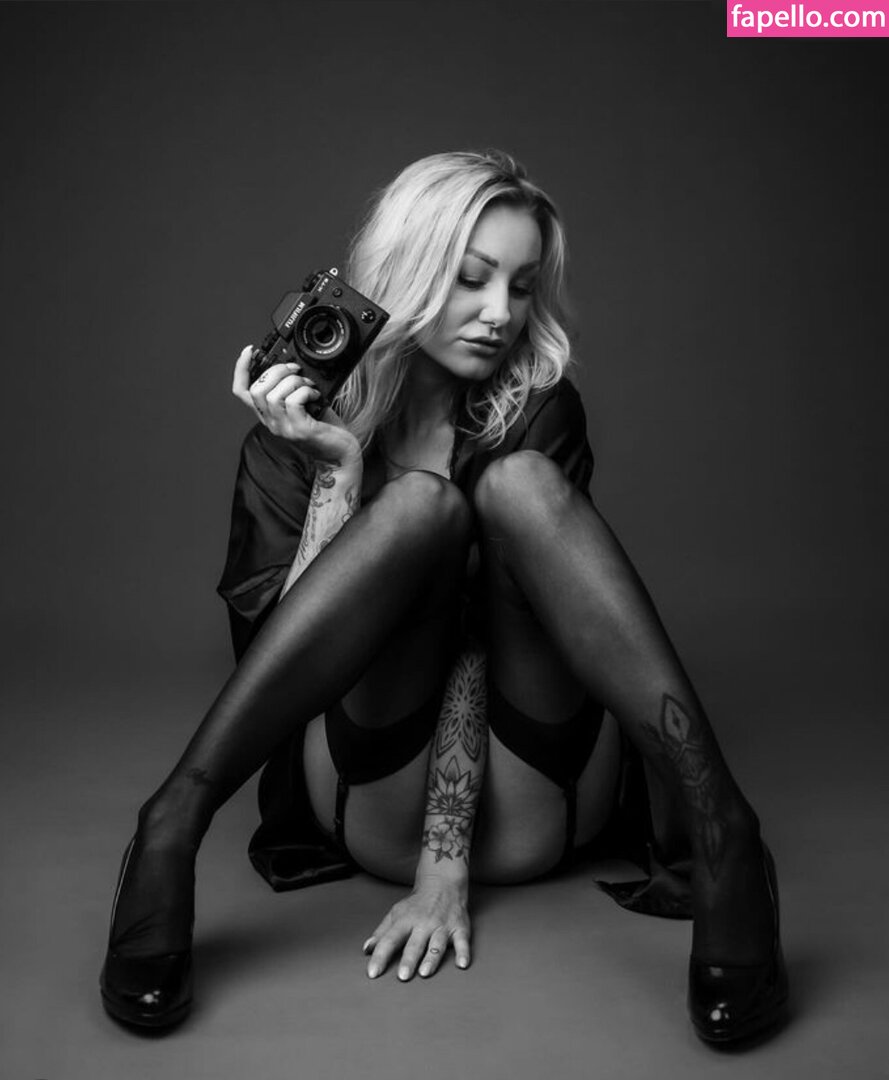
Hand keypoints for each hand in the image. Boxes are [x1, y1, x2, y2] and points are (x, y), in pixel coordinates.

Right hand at [232, 346, 361, 468]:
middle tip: (295, 370)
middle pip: (256, 391)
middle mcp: (272, 423)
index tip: (249, 350)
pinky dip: (306, 392)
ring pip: (273, 395)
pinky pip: (293, 402)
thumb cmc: (324, 427)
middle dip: (275, 372)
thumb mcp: (303, 404)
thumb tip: (293, 365)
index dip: (241, 369)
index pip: (242, 392)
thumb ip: (292, 388)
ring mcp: (284, 428)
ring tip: (309, 385)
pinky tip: (316, 396)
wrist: (340, 453)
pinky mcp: (299, 430)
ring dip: (294, 382)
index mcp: (269, 414)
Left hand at [363, 877, 470, 981]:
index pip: (390, 939)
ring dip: (431, 958)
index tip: (373, 973)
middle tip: (402, 976)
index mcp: (405, 921)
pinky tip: (462, 964)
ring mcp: (442, 926)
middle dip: (408, 960)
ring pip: (436, 943)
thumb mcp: (396, 913)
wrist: (442, 882)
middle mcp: (424, 923)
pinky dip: (464, 952)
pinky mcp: (459, 928)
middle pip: (414, 943)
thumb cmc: (417, 904)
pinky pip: (462, 941)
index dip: (380, 956)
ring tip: (425, 973)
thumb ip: (382, 932)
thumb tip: (366, 949)